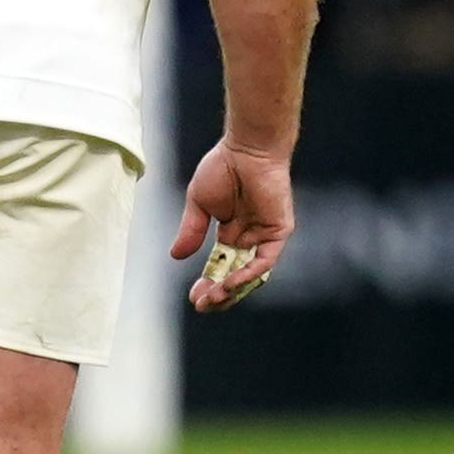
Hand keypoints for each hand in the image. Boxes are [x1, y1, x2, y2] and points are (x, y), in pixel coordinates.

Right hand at [172, 137, 294, 310]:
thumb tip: (175, 256)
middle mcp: (248, 238)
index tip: (193, 297)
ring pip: (250, 274)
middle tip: (201, 304)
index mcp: (230, 233)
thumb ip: (191, 231)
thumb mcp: (198, 204)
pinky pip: (265, 261)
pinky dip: (248, 274)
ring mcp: (264, 236)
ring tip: (213, 298)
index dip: (207, 284)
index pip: (219, 268)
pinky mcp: (278, 231)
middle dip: (218, 294)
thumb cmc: (223, 167)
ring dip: (232, 290)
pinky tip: (230, 282)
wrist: (246, 149)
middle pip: (235, 277)